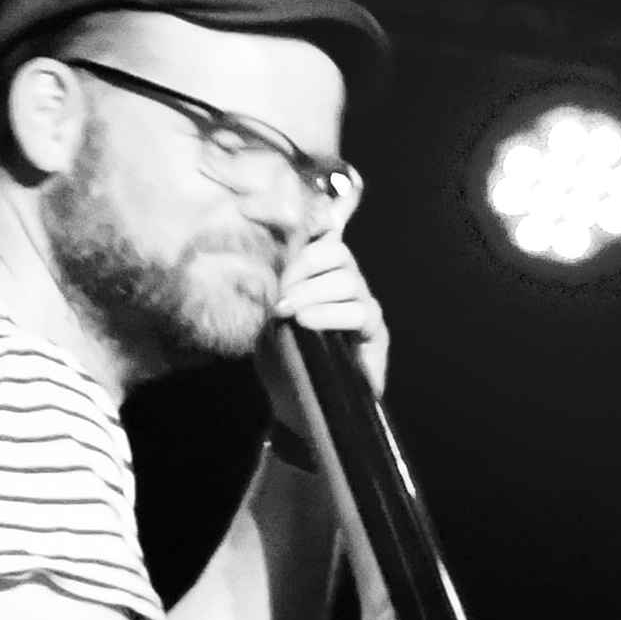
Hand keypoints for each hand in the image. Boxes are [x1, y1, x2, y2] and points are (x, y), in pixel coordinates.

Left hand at [255, 209, 390, 451]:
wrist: (298, 408)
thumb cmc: (279, 359)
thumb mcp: (260, 317)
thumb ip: (260, 289)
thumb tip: (245, 263)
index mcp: (318, 271)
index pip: (321, 230)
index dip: (305, 217)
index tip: (265, 211)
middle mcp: (344, 280)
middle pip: (335, 249)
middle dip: (302, 263)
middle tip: (277, 287)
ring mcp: (363, 304)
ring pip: (347, 277)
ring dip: (312, 291)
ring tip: (286, 309)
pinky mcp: (375, 332)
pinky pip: (360, 311)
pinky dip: (330, 313)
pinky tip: (305, 321)